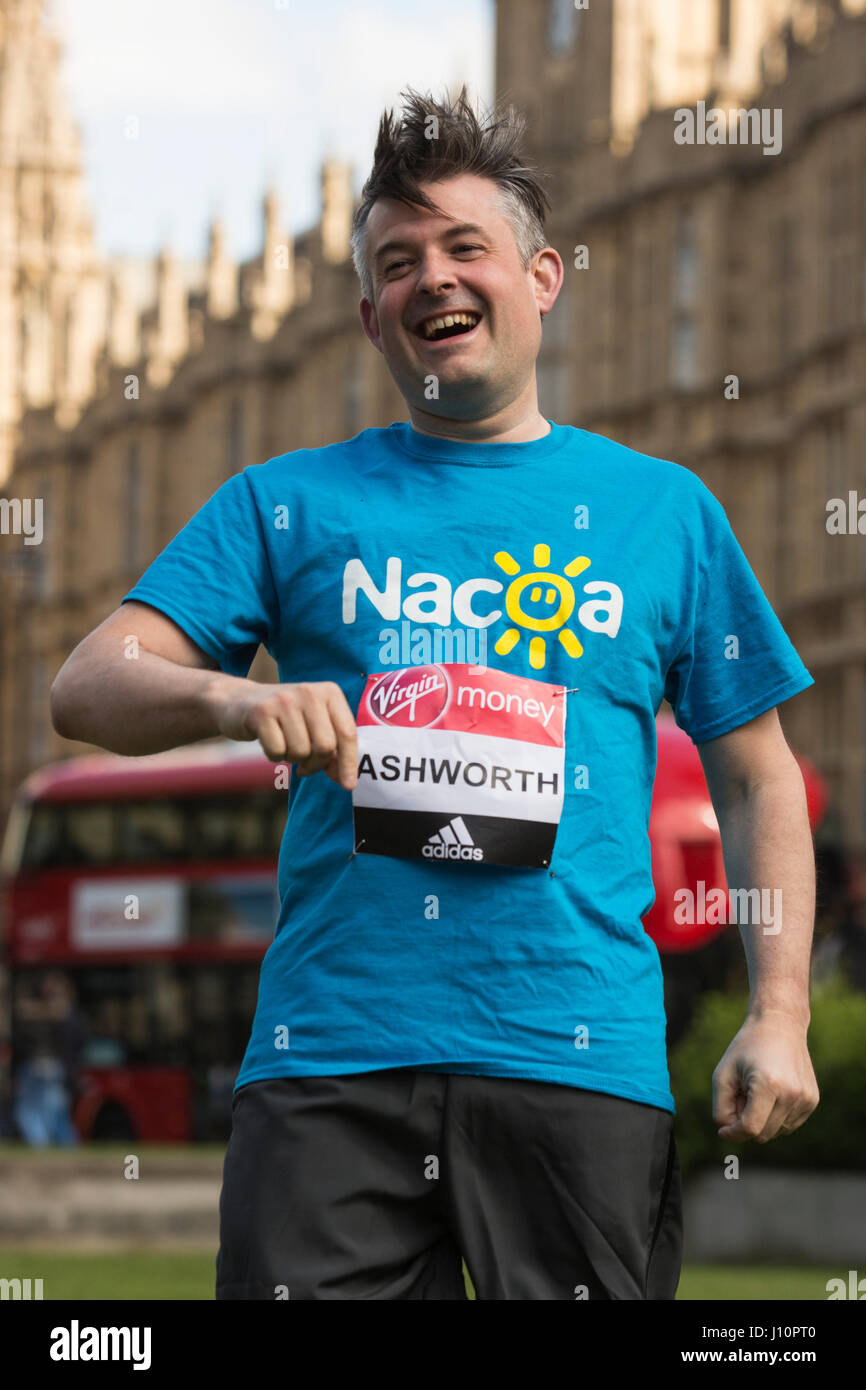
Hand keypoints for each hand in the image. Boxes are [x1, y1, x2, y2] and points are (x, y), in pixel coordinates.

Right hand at [209, 677, 357, 789]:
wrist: (239, 701)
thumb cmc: (285, 720)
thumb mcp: (314, 726)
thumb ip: (334, 750)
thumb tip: (347, 781)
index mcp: (330, 692)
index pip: (347, 733)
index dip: (348, 763)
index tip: (348, 785)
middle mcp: (309, 692)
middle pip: (325, 746)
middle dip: (316, 765)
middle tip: (305, 766)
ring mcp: (284, 700)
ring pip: (301, 752)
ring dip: (292, 759)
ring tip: (285, 746)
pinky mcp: (261, 712)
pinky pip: (277, 751)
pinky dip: (274, 756)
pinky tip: (269, 742)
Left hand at [712, 1010, 818, 1143]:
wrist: (780, 1024)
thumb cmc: (746, 1048)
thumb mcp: (723, 1074)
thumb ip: (721, 1108)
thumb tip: (729, 1133)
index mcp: (769, 1085)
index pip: (750, 1128)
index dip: (733, 1133)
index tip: (723, 1130)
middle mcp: (792, 1094)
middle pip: (763, 1134)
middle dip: (746, 1122)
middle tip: (740, 1095)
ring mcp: (806, 1099)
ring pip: (776, 1132)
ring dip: (762, 1119)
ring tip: (756, 1090)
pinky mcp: (812, 1101)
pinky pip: (788, 1125)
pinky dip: (775, 1116)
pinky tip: (772, 1091)